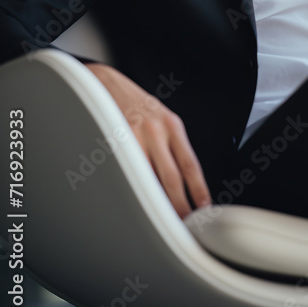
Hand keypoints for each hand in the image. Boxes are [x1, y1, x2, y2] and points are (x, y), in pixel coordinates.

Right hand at [84, 63, 211, 217]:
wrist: (104, 83)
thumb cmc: (134, 104)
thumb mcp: (161, 117)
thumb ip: (171, 143)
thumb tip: (183, 179)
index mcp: (172, 125)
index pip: (189, 164)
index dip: (198, 189)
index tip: (203, 207)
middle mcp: (155, 131)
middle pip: (171, 178)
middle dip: (179, 205)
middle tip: (185, 224)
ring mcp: (133, 138)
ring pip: (148, 180)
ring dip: (156, 203)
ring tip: (162, 222)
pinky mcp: (112, 144)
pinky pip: (125, 174)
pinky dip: (131, 191)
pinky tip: (134, 204)